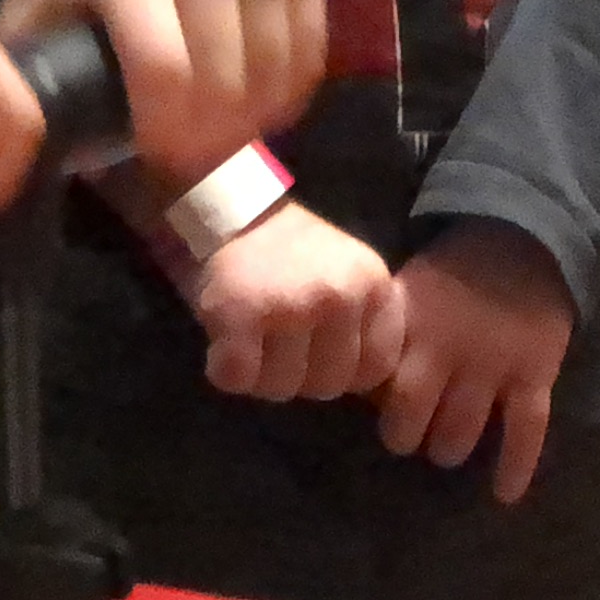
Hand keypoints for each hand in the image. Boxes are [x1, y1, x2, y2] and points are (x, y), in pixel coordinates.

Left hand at [0, 0, 322, 187]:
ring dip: (249, 122)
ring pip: (273, 72)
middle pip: (224, 80)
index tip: (153, 155)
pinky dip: (286, 95)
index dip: (164, 134)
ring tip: (218, 134)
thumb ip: (27, 76)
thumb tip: (26, 154)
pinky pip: (309, 53)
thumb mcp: (39, 20)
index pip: (166, 72)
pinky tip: (254, 103)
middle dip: (207, 138)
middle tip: (189, 156)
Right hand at [190, 202, 403, 401]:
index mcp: (374, 286)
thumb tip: (366, 391)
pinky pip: (238, 377)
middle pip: (328, 386)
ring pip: (282, 388)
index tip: (318, 348)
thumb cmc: (293, 255)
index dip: (343, 370)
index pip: (375, 369)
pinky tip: (224, 343)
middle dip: (300, 375)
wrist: (234, 209)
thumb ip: (362, 325)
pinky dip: (225, 370)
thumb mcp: (349, 279)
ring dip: (260, 375)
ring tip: (251, 338)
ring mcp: (292, 304)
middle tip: (276, 342)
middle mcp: (341, 295)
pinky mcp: (241, 313)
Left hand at [373, 219, 577, 502]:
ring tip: (447, 449)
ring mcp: (495, 362)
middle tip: (411, 438)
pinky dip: (515, 465)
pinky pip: (527, 429)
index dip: (375, 403)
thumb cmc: (454, 272)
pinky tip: (504, 495)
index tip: (379, 409)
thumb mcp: (409, 287)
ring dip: (450, 448)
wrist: (525, 238)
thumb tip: (355, 387)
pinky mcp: (535, 372)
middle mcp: (450, 347)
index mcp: (414, 323)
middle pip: (416, 415)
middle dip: (408, 436)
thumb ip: (386, 332)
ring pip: (463, 429)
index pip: (379, 382)